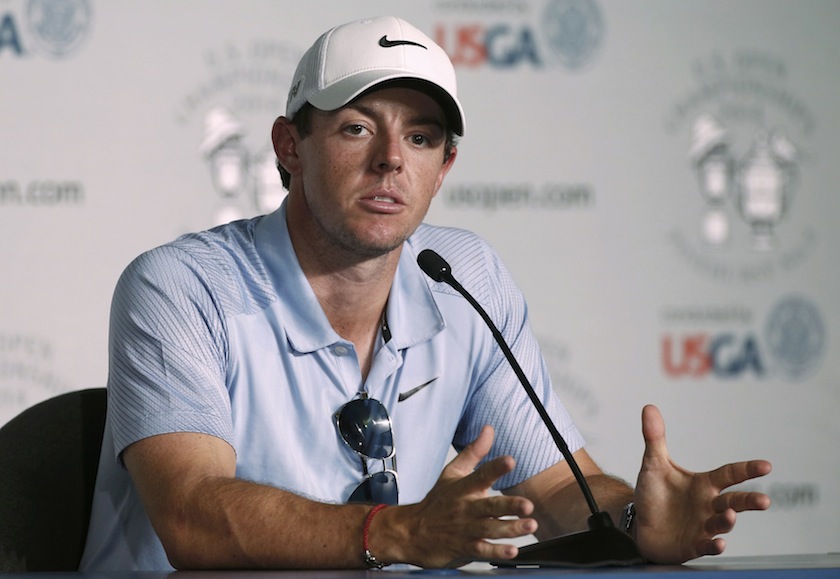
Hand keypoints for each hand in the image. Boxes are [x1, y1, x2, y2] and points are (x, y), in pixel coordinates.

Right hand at [383, 425, 536, 566]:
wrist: (410, 532)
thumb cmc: (436, 501)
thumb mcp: (452, 473)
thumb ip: (474, 452)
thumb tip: (489, 429)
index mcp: (463, 488)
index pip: (481, 474)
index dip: (495, 468)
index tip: (510, 461)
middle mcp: (465, 508)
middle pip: (489, 506)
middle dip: (509, 506)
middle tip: (527, 505)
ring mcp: (465, 529)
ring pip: (489, 529)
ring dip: (510, 529)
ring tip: (529, 525)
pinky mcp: (464, 548)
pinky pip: (481, 550)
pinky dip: (496, 552)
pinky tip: (511, 551)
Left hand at [633, 405, 771, 563]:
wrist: (639, 523)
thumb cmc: (654, 494)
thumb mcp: (653, 464)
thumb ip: (655, 438)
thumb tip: (649, 407)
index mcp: (703, 484)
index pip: (729, 474)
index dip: (746, 469)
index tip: (766, 465)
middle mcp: (707, 506)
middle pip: (734, 502)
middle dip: (750, 501)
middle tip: (765, 501)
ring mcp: (701, 527)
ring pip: (721, 524)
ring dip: (727, 521)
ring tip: (729, 515)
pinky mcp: (691, 545)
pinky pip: (705, 546)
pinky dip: (713, 545)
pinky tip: (719, 543)